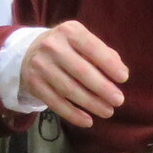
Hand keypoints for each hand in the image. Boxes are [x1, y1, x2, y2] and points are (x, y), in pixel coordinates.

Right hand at [12, 21, 128, 127]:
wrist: (29, 52)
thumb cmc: (67, 48)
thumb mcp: (82, 42)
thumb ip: (104, 53)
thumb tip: (122, 71)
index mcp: (69, 31)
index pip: (92, 47)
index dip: (109, 64)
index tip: (124, 78)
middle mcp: (52, 46)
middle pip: (81, 71)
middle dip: (103, 88)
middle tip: (118, 100)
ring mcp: (41, 65)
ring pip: (69, 89)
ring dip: (91, 103)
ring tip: (107, 111)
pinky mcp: (34, 84)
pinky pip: (55, 102)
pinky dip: (73, 114)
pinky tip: (88, 121)